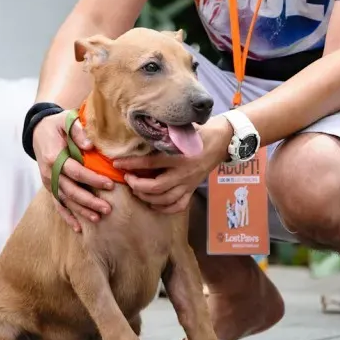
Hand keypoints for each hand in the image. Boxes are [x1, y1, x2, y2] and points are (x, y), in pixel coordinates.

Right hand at [33, 112, 113, 232]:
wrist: (37, 130)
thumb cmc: (56, 124)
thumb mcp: (66, 120)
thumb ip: (77, 131)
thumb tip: (89, 146)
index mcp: (54, 157)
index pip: (76, 171)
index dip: (92, 179)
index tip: (110, 184)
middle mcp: (49, 172)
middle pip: (71, 191)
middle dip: (89, 201)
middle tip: (107, 208)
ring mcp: (48, 182)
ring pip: (65, 200)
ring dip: (81, 211)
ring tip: (98, 218)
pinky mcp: (49, 187)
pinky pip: (57, 204)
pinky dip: (67, 217)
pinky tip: (78, 228)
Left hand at [114, 115, 231, 214]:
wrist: (222, 141)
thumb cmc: (199, 133)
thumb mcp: (182, 130)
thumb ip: (164, 135)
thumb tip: (142, 133)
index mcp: (179, 156)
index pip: (150, 163)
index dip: (131, 164)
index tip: (117, 163)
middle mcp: (183, 173)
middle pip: (156, 187)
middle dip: (137, 186)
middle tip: (128, 178)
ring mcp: (189, 184)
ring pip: (165, 199)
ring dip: (147, 197)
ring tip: (136, 190)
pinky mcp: (192, 190)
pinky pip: (178, 206)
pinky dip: (163, 208)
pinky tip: (152, 203)